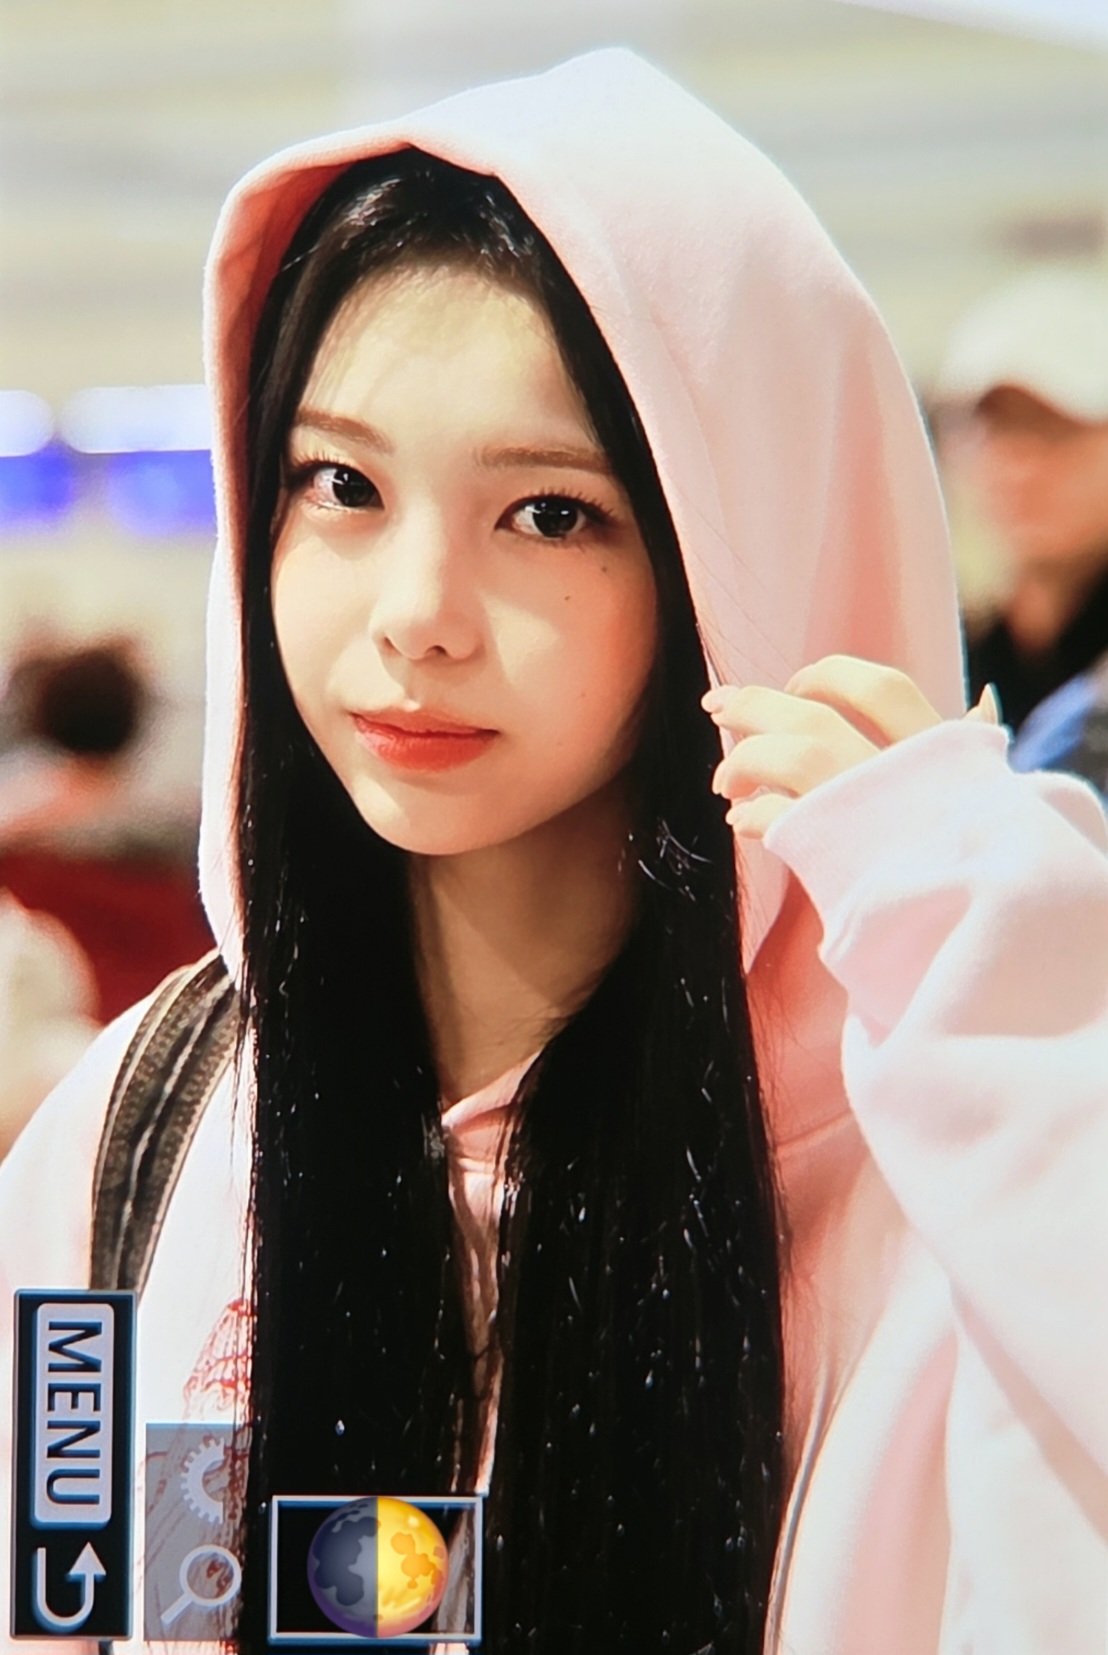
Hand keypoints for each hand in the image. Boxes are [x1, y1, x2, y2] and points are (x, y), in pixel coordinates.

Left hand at [702, 655, 1001, 839]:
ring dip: (744, 760)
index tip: (794, 684)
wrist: (978, 929)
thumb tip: (986, 697)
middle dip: (757, 705)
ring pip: (790, 755)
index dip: (827, 676)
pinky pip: (776, 816)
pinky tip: (740, 821)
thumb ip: (971, 748)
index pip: (879, 687)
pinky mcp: (837, 855)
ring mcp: (869, 811)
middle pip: (813, 712)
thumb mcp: (990, 796)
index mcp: (942, 750)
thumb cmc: (978, 862)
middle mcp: (902, 772)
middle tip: (719, 707)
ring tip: (726, 783)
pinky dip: (750, 812)